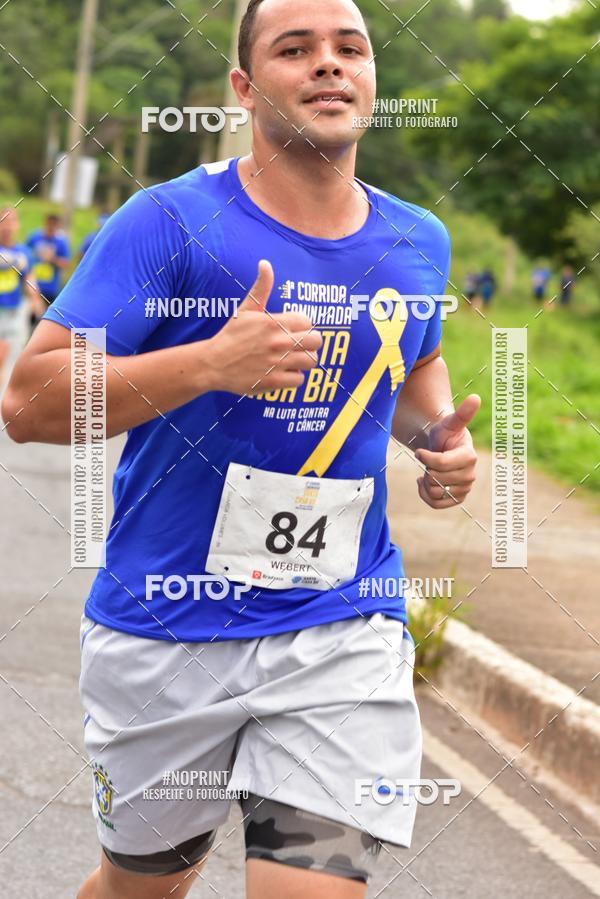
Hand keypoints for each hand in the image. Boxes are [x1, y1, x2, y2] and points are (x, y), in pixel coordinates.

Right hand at [204, 259, 322, 395]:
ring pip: (311, 361)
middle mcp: (279, 342)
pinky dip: (293, 378)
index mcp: (274, 323)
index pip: (307, 322)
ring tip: (292, 359)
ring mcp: (277, 363)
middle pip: (317, 341)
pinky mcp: (274, 382)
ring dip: (303, 361)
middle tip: (299, 345)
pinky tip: (282, 372)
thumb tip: (265, 263)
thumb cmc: (231, 335)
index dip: (302, 326)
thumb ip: (261, 288)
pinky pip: (299, 380)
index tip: (292, 330)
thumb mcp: (246, 309)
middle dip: (310, 343)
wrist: (213, 364)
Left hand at [414, 394, 480, 508]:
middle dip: (427, 469)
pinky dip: (425, 495)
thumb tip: (476, 397)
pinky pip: (436, 504)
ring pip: (435, 493)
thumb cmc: (446, 433)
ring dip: (425, 482)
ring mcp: (464, 489)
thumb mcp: (449, 423)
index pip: (441, 464)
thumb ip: (462, 413)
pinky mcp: (457, 499)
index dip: (426, 458)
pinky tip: (424, 482)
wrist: (443, 448)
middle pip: (436, 479)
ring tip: (427, 470)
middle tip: (429, 460)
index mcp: (469, 457)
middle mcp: (470, 475)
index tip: (419, 451)